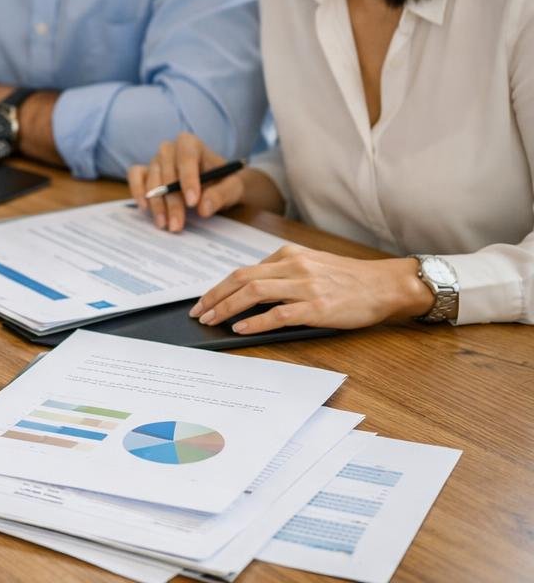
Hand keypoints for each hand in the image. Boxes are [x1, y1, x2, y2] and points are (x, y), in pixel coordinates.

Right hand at [127, 132, 245, 231]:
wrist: (219, 185)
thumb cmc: (226, 182)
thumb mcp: (235, 188)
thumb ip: (223, 194)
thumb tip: (203, 208)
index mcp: (191, 144)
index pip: (186, 157)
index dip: (188, 179)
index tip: (193, 203)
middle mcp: (170, 149)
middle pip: (167, 172)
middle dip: (172, 201)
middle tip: (177, 225)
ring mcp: (156, 160)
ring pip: (152, 179)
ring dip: (157, 204)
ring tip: (166, 225)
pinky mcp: (145, 172)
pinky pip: (135, 176)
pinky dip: (137, 190)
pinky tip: (145, 207)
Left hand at [190, 247, 433, 333]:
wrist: (385, 285)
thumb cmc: (348, 279)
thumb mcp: (311, 265)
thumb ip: (282, 273)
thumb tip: (250, 291)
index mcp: (288, 255)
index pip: (243, 271)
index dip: (219, 287)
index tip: (203, 301)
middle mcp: (293, 266)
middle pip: (241, 279)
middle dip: (214, 297)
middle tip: (197, 313)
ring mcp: (305, 286)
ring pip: (254, 293)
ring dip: (227, 308)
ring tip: (212, 321)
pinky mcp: (318, 307)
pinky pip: (278, 313)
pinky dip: (255, 321)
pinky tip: (240, 328)